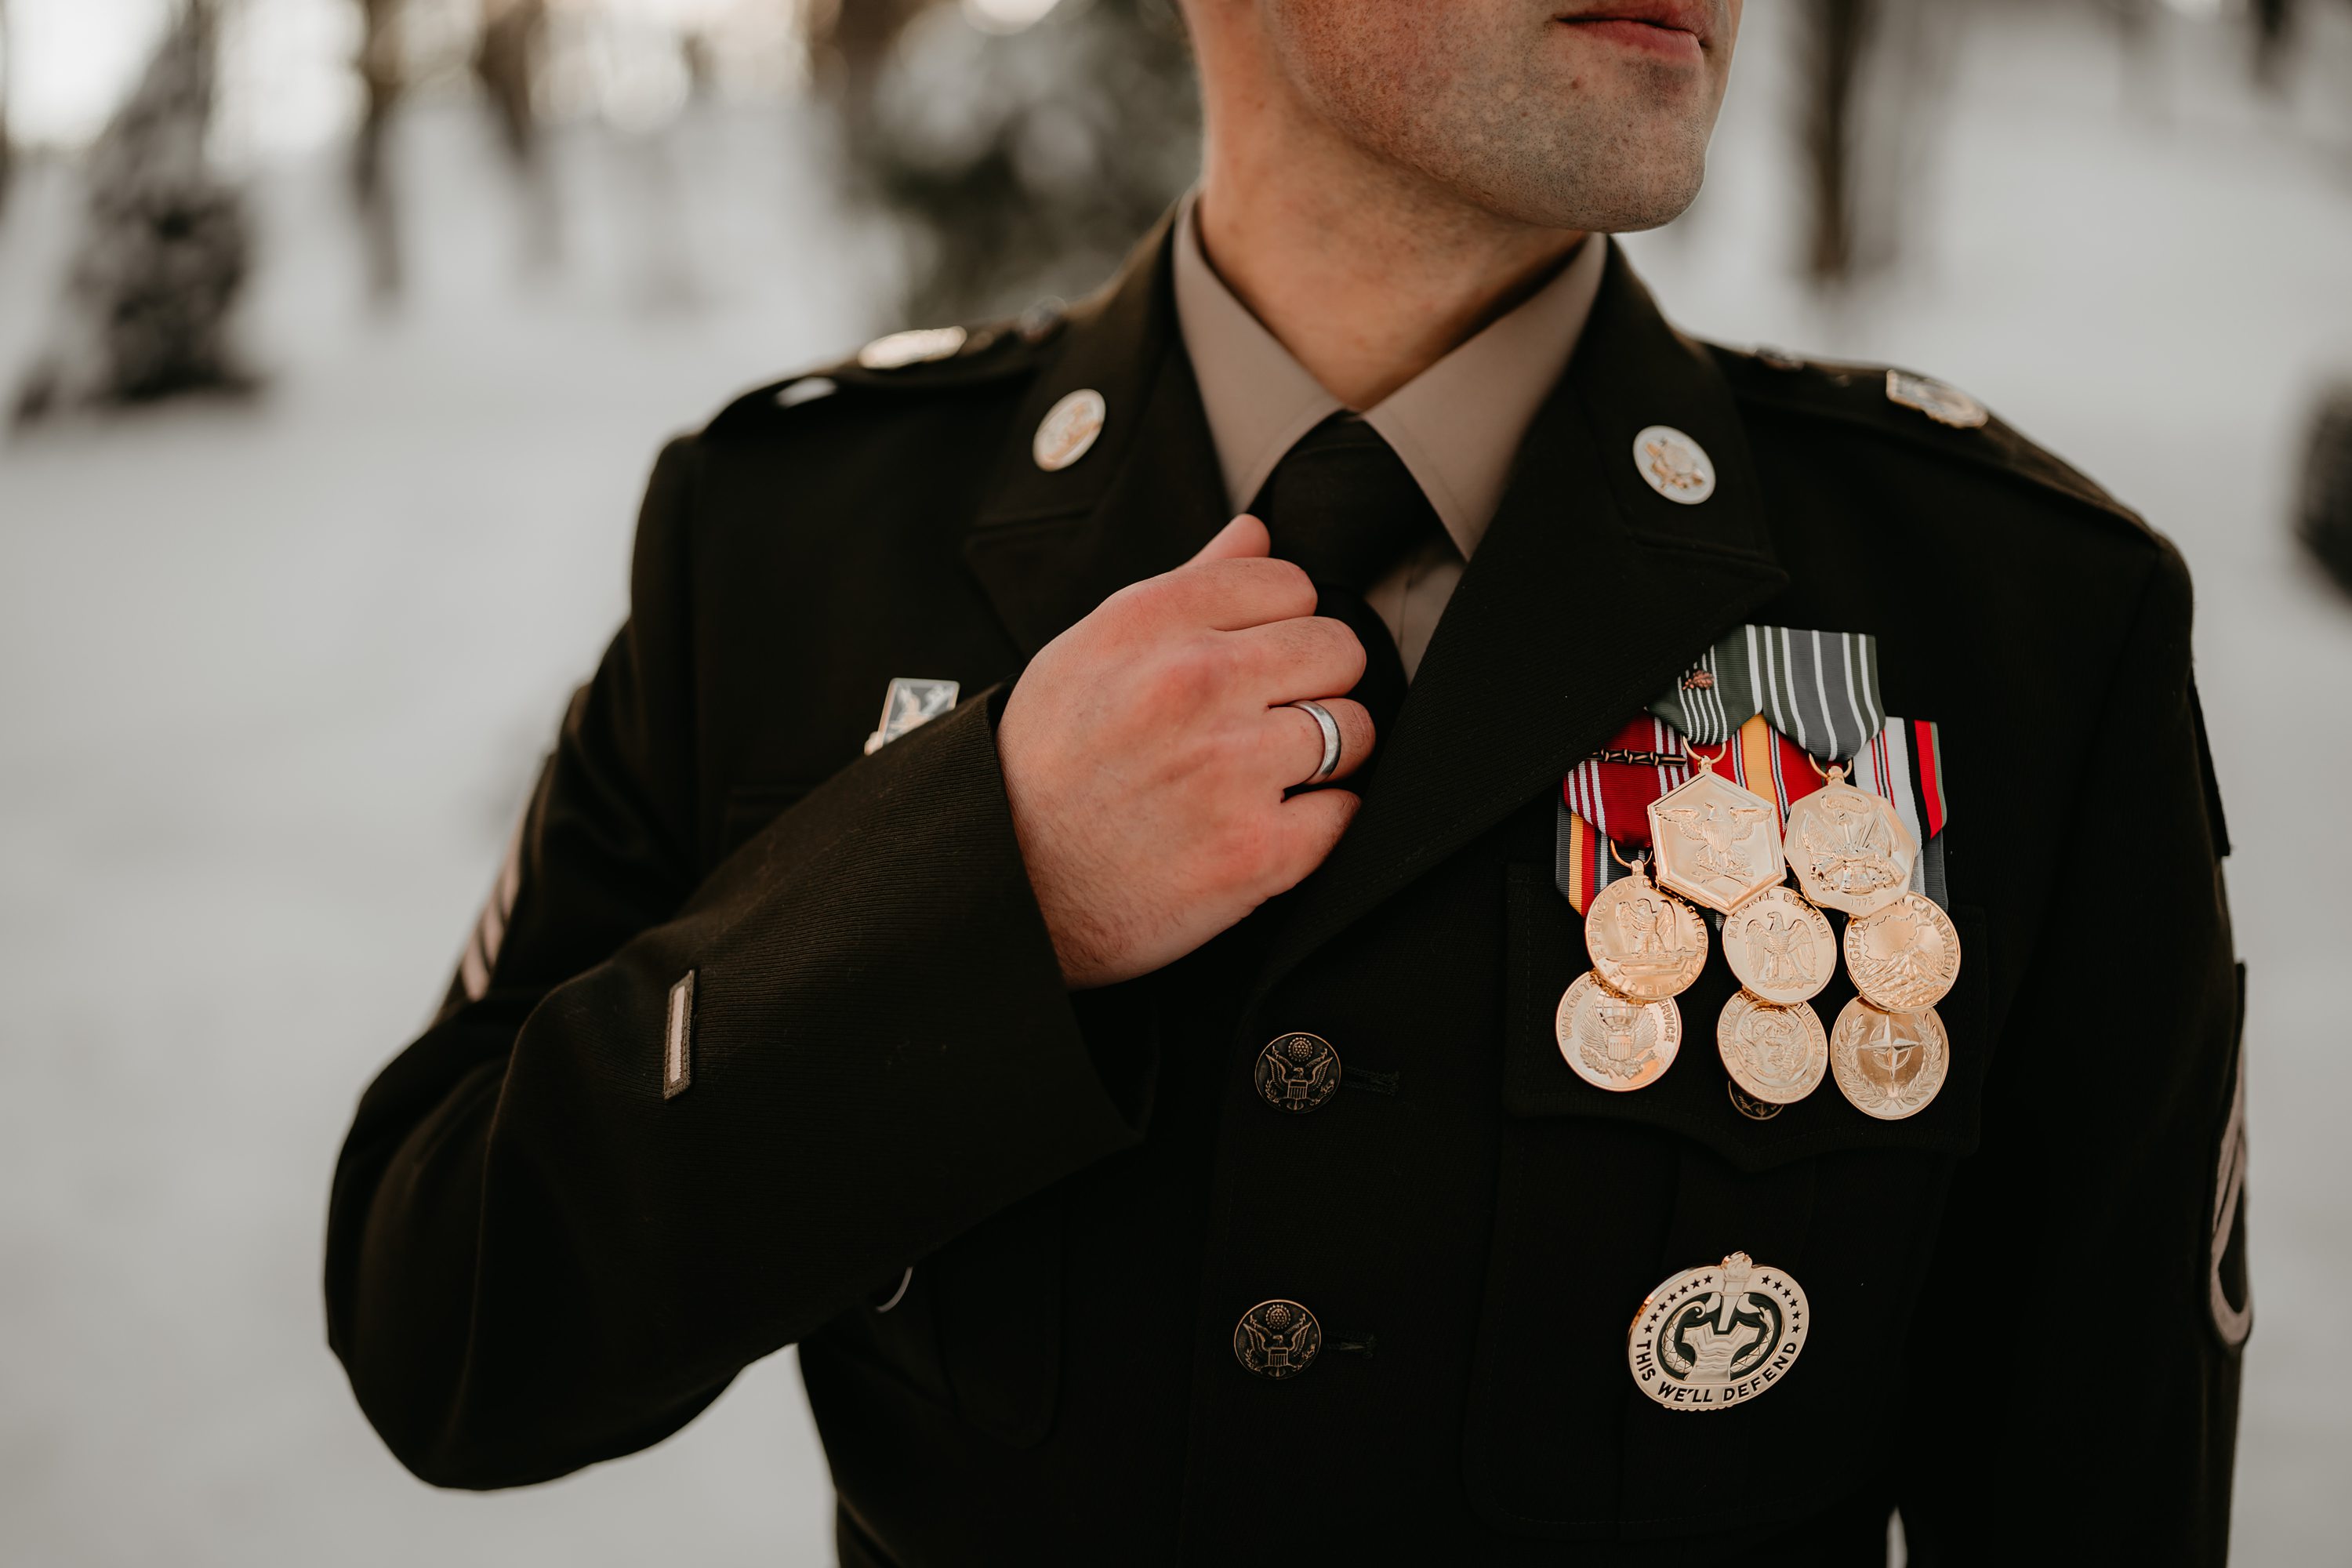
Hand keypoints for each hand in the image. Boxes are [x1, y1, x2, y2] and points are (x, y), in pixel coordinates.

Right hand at [997, 515, 1376, 987]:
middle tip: (1269, 720)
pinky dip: (1318, 825)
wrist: (1005, 887)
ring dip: (1323, 758)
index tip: (1259, 660)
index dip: (1282, 623)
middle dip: (1315, 684)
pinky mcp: (1256, 850)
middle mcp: (1196, 683)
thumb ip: (1184, 587)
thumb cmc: (1043, 770)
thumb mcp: (1087, 653)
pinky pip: (1344, 812)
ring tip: (1266, 778)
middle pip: (1337, 649)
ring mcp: (1231, 767)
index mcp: (1153, 623)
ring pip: (1354, 730)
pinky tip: (1268, 828)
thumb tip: (1253, 533)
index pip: (1288, 581)